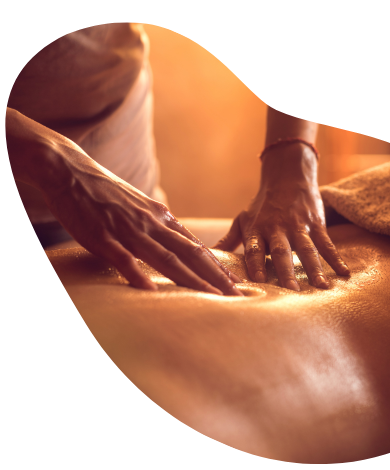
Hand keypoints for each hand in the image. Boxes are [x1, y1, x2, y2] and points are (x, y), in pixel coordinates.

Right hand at [7, 108, 242, 295]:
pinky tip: (150, 292)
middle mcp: (152, 224)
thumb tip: (173, 247)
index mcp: (161, 218)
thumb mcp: (140, 208)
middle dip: (215, 276)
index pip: (196, 246)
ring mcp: (129, 230)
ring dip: (191, 279)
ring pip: (166, 259)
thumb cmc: (106, 193)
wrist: (70, 169)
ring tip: (211, 296)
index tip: (234, 281)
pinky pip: (123, 259)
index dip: (216, 265)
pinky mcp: (103, 236)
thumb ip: (157, 228)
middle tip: (236, 294)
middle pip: (191, 254)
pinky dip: (138, 275)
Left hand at [214, 143, 348, 290]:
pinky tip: (343, 273)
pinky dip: (335, 258)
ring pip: (306, 249)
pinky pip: (327, 243)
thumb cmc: (261, 205)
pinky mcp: (315, 223)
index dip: (255, 264)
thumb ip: (228, 241)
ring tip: (321, 287)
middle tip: (291, 291)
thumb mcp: (242, 219)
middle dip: (286, 271)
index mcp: (257, 230)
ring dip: (314, 267)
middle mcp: (277, 229)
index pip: (254, 249)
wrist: (287, 176)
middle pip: (281, 252)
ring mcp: (298, 226)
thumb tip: (206, 255)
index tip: (258, 282)